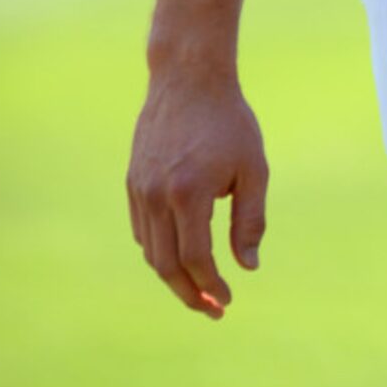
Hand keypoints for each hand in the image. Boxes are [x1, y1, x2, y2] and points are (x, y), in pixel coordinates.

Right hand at [127, 72, 267, 316]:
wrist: (188, 78)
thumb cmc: (229, 121)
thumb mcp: (253, 167)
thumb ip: (250, 219)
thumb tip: (248, 267)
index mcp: (189, 193)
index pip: (196, 259)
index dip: (211, 286)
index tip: (228, 300)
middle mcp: (157, 196)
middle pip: (167, 266)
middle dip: (190, 294)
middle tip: (213, 309)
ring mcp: (140, 190)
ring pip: (151, 252)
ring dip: (173, 277)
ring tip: (199, 289)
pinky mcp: (132, 182)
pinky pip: (142, 231)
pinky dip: (158, 251)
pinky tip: (180, 256)